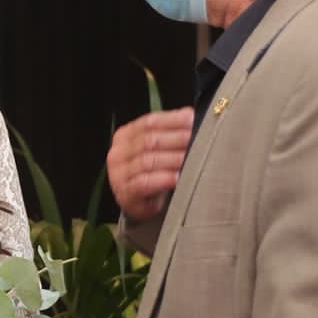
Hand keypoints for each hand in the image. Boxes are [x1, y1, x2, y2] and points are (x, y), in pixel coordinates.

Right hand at [107, 107, 194, 223]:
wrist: (143, 203)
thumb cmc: (153, 172)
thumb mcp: (158, 149)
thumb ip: (170, 130)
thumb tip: (191, 114)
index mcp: (125, 135)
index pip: (149, 122)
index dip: (173, 120)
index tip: (193, 121)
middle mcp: (118, 153)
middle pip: (149, 140)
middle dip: (177, 139)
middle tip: (198, 140)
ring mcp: (119, 174)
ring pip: (147, 161)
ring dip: (173, 159)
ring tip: (192, 158)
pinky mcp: (125, 194)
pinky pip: (144, 183)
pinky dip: (163, 179)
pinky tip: (178, 178)